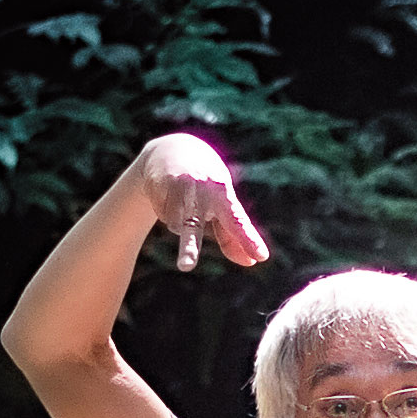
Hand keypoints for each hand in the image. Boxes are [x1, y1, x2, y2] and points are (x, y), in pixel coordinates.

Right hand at [134, 131, 267, 274]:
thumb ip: (234, 233)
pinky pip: (163, 215)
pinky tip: (169, 194)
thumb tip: (251, 262)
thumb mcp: (223, 204)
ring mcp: (175, 188)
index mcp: (221, 193)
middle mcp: (199, 191)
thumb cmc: (206, 183)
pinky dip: (166, 211)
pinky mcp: (156, 186)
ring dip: (178, 222)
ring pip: (176, 226)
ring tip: (182, 201)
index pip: (236, 221)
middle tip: (186, 267)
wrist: (171, 150)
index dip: (247, 239)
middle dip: (189, 247)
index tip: (260, 256)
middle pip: (194, 225)